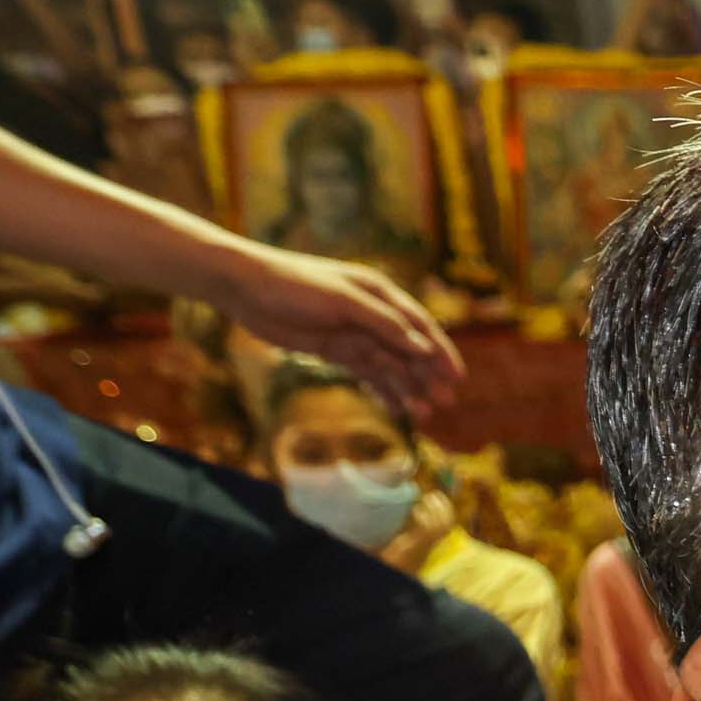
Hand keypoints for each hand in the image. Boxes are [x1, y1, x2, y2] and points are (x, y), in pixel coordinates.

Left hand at [202, 245, 461, 415]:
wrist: (244, 288)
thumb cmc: (292, 285)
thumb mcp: (342, 302)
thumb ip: (383, 324)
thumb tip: (422, 348)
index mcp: (379, 293)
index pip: (420, 326)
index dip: (441, 352)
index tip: (457, 378)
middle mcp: (372, 313)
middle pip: (409, 349)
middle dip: (427, 376)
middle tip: (444, 404)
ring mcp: (353, 333)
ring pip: (390, 365)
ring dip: (407, 388)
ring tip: (422, 415)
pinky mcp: (335, 349)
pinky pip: (367, 373)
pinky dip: (383, 390)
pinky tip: (396, 409)